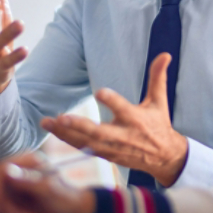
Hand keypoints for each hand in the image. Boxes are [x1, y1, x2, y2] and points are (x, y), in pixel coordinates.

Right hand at [0, 153, 94, 212]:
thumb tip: (6, 169)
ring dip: (8, 212)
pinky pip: (1, 206)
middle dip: (3, 203)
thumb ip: (27, 180)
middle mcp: (21, 169)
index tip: (0, 203)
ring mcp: (17, 184)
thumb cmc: (65, 199)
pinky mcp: (15, 197)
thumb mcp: (47, 190)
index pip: (1, 168)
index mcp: (29, 161)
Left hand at [41, 53, 188, 186]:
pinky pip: (84, 148)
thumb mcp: (159, 101)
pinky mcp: (106, 155)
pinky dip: (69, 141)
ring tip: (47, 122)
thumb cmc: (159, 124)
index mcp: (136, 119)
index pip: (123, 109)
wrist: (164, 157)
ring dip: (66, 133)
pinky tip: (54, 130)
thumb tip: (165, 54)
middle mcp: (123, 135)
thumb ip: (158, 77)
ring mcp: (113, 148)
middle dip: (80, 126)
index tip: (100, 92)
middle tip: (62, 118)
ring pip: (86, 142)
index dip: (112, 101)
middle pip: (99, 132)